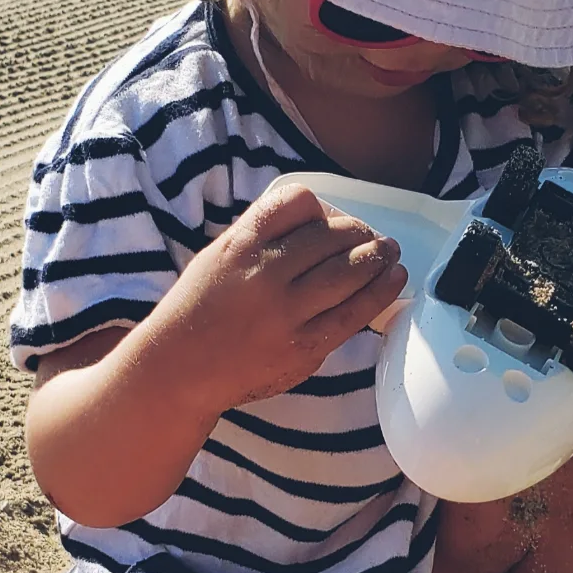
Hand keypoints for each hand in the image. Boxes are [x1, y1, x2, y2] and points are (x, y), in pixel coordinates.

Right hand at [152, 181, 406, 410]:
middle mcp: (266, 274)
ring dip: (377, 258)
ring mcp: (287, 312)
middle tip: (370, 235)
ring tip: (389, 252)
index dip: (320, 207)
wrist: (179, 369)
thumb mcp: (217, 256)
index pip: (296, 203)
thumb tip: (315, 222)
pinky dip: (379, 293)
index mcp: (241, 244)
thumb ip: (260, 236)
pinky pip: (353, 314)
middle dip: (358, 232)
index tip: (328, 217)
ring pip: (349, 273)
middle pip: (330, 237)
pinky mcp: (304, 346)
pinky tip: (393, 279)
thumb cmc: (199, 310)